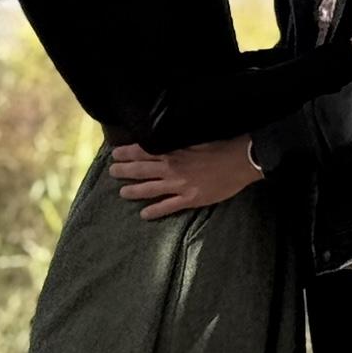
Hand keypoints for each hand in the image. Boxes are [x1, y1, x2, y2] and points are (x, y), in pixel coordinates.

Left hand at [108, 136, 262, 219]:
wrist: (240, 161)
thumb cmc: (220, 147)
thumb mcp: (196, 138)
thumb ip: (178, 140)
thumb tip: (164, 137)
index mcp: (173, 151)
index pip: (144, 151)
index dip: (127, 152)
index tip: (115, 153)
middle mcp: (172, 168)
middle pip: (141, 170)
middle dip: (124, 171)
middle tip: (112, 171)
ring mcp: (179, 185)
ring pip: (149, 189)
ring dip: (133, 191)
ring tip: (122, 192)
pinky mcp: (189, 199)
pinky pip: (167, 206)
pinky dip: (154, 211)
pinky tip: (144, 215)